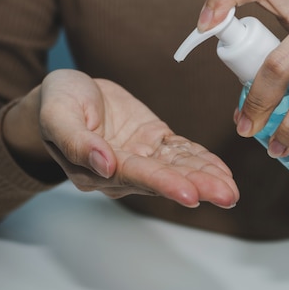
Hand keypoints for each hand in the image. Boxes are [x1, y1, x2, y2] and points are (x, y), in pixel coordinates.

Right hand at [3, 69, 238, 207]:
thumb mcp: (57, 114)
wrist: (68, 93)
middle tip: (226, 196)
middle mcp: (122, 170)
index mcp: (95, 168)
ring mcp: (141, 156)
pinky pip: (181, 152)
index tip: (189, 194)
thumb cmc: (56, 103)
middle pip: (163, 179)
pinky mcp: (154, 141)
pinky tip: (222, 171)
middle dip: (197, 187)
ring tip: (231, 189)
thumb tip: (104, 165)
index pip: (135, 176)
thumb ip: (76, 141)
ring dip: (206, 178)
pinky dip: (202, 160)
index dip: (163, 184)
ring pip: (177, 168)